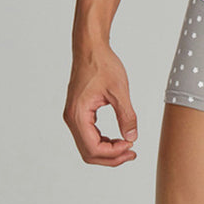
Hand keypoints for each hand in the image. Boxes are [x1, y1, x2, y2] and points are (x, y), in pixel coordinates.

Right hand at [64, 43, 137, 166]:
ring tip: (127, 146)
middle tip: (132, 153)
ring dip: (107, 150)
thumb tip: (132, 138)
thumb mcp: (119, 90)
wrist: (90, 47)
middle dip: (111, 157)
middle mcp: (71, 118)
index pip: (93, 148)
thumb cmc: (102, 64)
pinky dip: (102, 141)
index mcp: (78, 115)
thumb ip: (126, 115)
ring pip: (88, 145)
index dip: (113, 153)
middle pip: (88, 152)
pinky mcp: (78, 112)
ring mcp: (73, 116)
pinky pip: (88, 135)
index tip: (131, 146)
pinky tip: (117, 137)